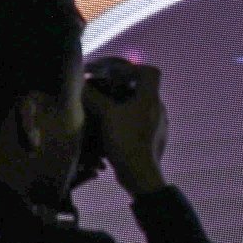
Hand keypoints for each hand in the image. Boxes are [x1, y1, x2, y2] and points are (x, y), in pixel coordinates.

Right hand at [82, 57, 166, 192]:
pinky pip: (141, 124)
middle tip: (105, 93)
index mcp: (151, 99)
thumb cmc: (125, 139)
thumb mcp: (106, 115)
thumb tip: (83, 84)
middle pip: (143, 90)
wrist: (139, 172)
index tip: (115, 75)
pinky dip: (127, 122)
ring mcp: (159, 125)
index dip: (133, 69)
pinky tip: (113, 131)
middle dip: (123, 89)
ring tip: (105, 113)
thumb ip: (94, 97)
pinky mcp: (156, 140)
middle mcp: (159, 109)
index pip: (150, 72)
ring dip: (124, 107)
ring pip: (141, 108)